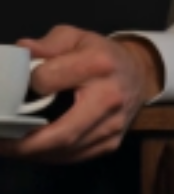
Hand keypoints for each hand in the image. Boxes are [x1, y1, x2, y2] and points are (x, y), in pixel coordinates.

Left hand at [0, 28, 163, 164]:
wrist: (140, 74)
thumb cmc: (101, 54)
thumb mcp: (74, 36)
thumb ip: (47, 44)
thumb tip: (20, 53)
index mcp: (97, 65)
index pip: (49, 79)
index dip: (29, 83)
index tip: (19, 84)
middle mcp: (109, 99)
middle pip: (63, 132)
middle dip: (25, 143)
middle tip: (0, 142)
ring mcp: (112, 126)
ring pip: (67, 149)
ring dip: (33, 153)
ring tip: (8, 147)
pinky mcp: (111, 143)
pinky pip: (76, 156)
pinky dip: (49, 157)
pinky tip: (31, 151)